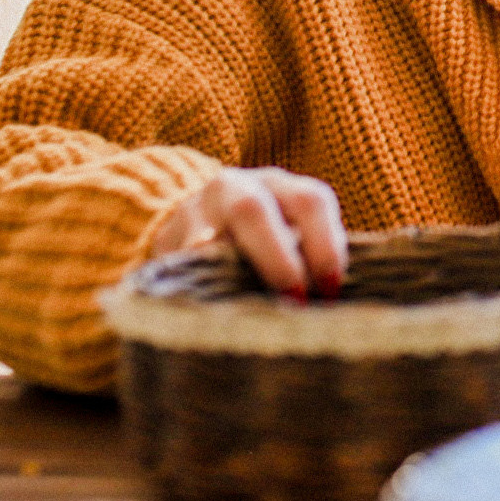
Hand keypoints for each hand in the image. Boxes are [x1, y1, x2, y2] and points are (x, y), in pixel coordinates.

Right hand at [151, 168, 347, 300]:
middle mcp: (237, 187)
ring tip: (252, 315)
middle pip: (254, 210)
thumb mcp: (293, 233)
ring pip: (209, 235)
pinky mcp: (167, 240)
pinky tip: (213, 314)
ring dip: (232, 276)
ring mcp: (196, 210)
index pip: (311, 201)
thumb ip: (311, 254)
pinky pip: (181, 264)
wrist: (193, 223)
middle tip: (295, 303)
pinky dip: (199, 288)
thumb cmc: (264, 239)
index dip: (326, 246)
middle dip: (277, 260)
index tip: (331, 291)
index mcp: (281, 185)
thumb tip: (332, 299)